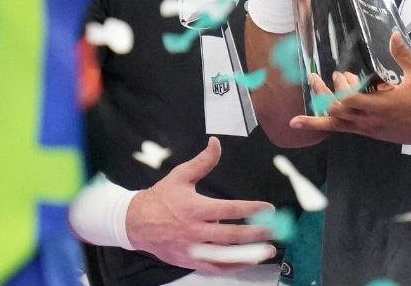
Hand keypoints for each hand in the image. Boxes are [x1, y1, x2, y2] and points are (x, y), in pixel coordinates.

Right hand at [125, 137, 276, 272]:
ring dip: (248, 254)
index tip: (269, 208)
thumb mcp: (179, 176)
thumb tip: (216, 143)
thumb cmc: (160, 198)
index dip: (251, 209)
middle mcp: (194, 230)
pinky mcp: (188, 260)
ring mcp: (191, 248)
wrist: (133, 223)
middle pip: (230, 235)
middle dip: (256, 233)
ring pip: (223, 255)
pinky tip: (247, 263)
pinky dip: (231, 267)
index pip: (229, 210)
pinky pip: (213, 267)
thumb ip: (202, 161)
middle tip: (276, 231)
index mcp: (195, 208)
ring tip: (267, 251)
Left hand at [290, 32, 410, 146]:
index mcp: (381, 105)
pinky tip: (311, 125)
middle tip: (314, 78)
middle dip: (323, 94)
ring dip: (317, 118)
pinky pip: (345, 130)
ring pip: (336, 126)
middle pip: (336, 111)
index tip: (340, 74)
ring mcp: (369, 129)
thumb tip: (393, 35)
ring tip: (296, 119)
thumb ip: (403, 55)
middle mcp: (370, 120)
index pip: (349, 100)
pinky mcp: (371, 133)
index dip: (340, 87)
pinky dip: (326, 126)